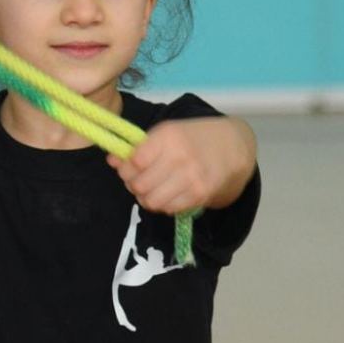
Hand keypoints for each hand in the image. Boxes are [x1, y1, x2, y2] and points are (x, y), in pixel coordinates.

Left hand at [106, 117, 250, 214]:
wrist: (232, 146)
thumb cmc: (192, 137)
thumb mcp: (165, 133)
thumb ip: (137, 148)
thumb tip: (111, 161)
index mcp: (167, 137)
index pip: (133, 162)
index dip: (125, 169)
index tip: (128, 168)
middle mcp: (180, 157)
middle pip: (139, 184)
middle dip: (133, 185)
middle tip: (139, 181)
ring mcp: (192, 177)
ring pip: (151, 200)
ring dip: (146, 198)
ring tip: (152, 189)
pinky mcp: (200, 194)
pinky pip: (169, 209)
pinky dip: (163, 205)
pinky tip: (167, 194)